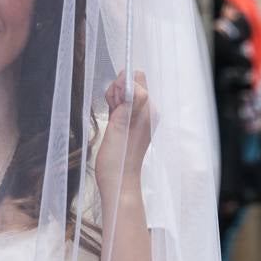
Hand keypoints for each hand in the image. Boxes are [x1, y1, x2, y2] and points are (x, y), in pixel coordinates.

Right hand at [95, 71, 152, 204]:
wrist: (118, 182)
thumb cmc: (118, 159)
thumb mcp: (121, 126)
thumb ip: (127, 101)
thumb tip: (128, 79)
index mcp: (149, 110)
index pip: (136, 79)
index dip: (121, 86)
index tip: (115, 104)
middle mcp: (148, 111)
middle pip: (131, 84)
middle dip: (117, 91)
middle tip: (112, 113)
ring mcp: (140, 116)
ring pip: (124, 93)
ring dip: (114, 100)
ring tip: (111, 119)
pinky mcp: (131, 121)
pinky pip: (123, 104)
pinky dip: (114, 107)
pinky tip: (111, 120)